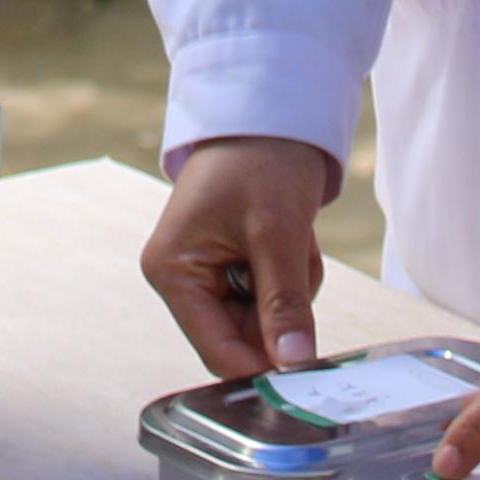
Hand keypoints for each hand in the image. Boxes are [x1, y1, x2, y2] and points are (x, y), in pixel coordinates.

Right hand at [140, 135, 341, 377]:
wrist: (270, 111)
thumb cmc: (259, 159)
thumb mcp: (276, 234)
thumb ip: (284, 304)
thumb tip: (295, 364)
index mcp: (172, 272)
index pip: (216, 350)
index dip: (262, 364)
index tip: (307, 368)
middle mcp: (182, 277)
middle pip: (242, 337)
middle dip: (281, 310)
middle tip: (299, 262)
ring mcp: (206, 271)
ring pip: (263, 318)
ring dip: (292, 289)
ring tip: (296, 239)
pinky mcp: (231, 263)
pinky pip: (270, 295)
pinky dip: (291, 274)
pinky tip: (293, 237)